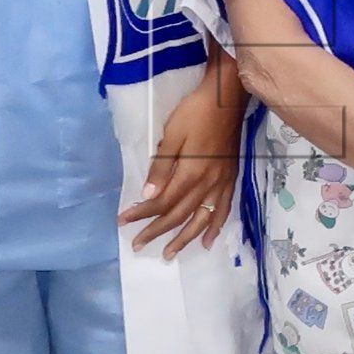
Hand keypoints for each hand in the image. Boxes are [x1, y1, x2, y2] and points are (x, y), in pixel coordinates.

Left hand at [124, 69, 246, 254]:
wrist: (227, 99)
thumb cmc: (196, 112)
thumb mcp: (173, 134)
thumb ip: (162, 166)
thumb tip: (148, 194)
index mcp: (190, 173)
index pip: (162, 201)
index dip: (142, 213)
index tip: (124, 221)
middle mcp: (207, 184)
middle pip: (179, 214)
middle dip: (157, 231)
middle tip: (139, 245)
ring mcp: (221, 184)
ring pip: (201, 219)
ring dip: (184, 238)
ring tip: (170, 254)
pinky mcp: (230, 180)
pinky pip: (224, 210)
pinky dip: (215, 227)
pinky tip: (207, 241)